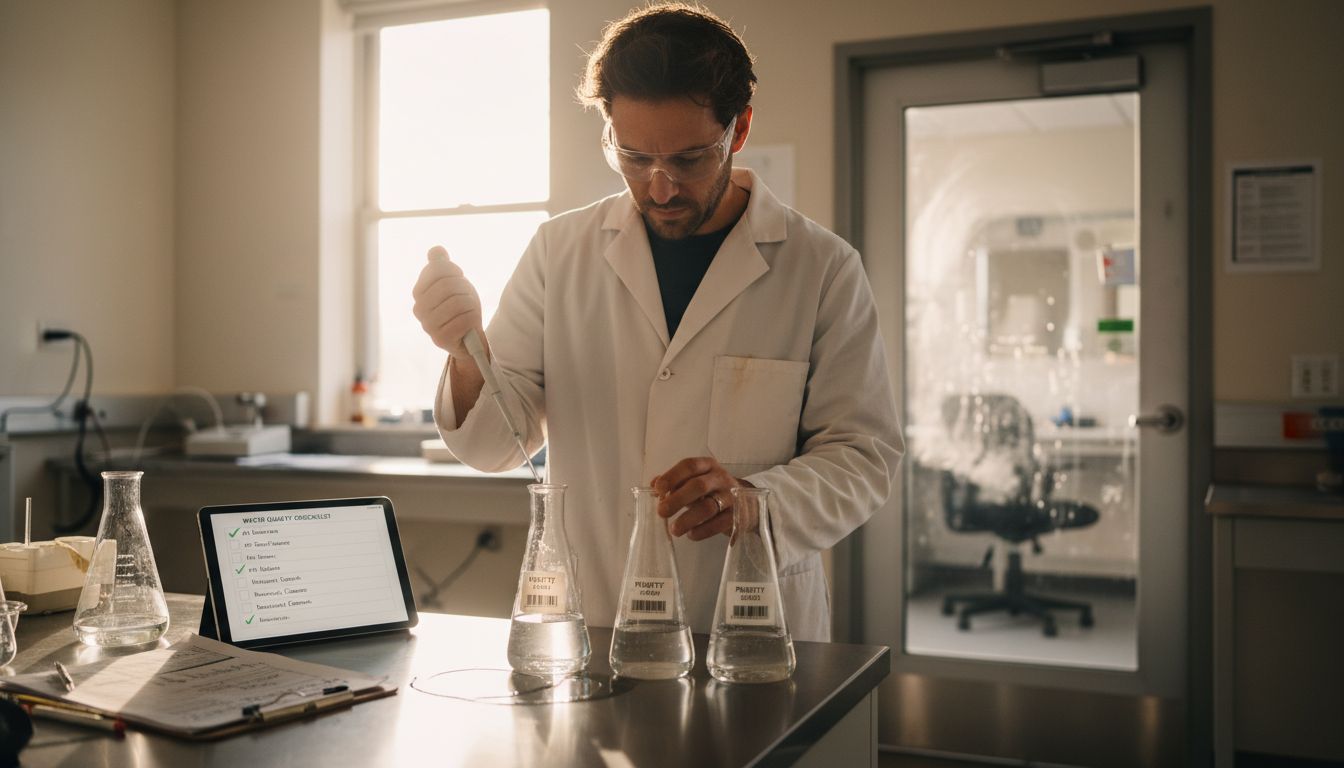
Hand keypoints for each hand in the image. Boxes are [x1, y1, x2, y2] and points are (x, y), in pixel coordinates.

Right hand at [413, 245, 483, 359]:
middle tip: (466, 299)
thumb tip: (436, 250)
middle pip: (449, 285)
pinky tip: (469, 325)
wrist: (468, 337)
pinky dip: (473, 320)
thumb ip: (443, 266)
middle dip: (465, 290)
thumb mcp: (454, 282)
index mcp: (419, 291)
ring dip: (471, 305)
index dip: (455, 272)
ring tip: (468, 312)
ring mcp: (428, 325)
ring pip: (458, 303)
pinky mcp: (440, 339)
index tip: (459, 280)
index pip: (438, 269)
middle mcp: (419, 308)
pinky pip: (464, 320)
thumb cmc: (460, 307)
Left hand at [651, 457, 751, 540]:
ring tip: (674, 530)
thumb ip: (675, 483)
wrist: (747, 505)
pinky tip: (691, 534)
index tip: (658, 489)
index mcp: (708, 466)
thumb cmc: (713, 492)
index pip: (689, 466)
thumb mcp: (696, 481)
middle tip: (661, 512)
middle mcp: (721, 478)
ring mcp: (731, 497)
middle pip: (698, 486)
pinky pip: (718, 524)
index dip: (672, 476)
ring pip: (708, 507)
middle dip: (677, 499)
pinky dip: (702, 531)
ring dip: (687, 519)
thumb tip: (652, 486)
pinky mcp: (737, 516)